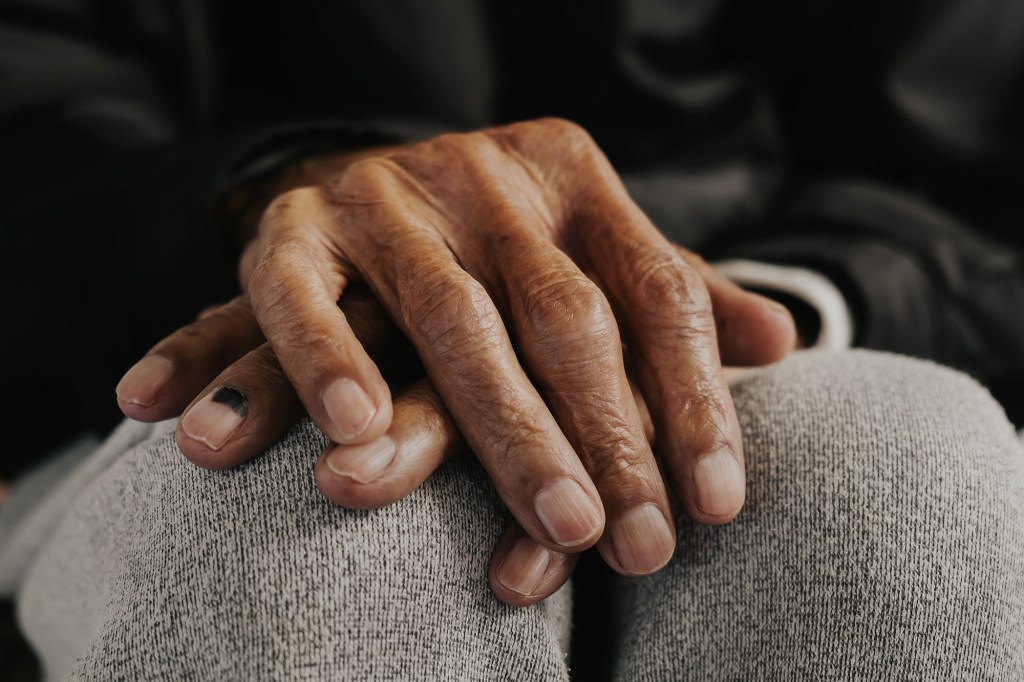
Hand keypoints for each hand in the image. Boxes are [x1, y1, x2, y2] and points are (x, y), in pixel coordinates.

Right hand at [117, 118, 795, 598]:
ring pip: (453, 319)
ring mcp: (389, 199)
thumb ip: (675, 294)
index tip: (717, 504)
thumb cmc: (494, 241)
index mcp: (575, 183)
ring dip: (504, 428)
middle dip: (607, 439)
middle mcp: (490, 182)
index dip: (694, 398)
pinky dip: (325, 357)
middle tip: (636, 544)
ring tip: (556, 525)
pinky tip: (353, 428)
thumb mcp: (589, 249)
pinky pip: (304, 296)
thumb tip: (784, 338)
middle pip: (567, 318)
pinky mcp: (293, 228)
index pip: (657, 293)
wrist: (352, 170)